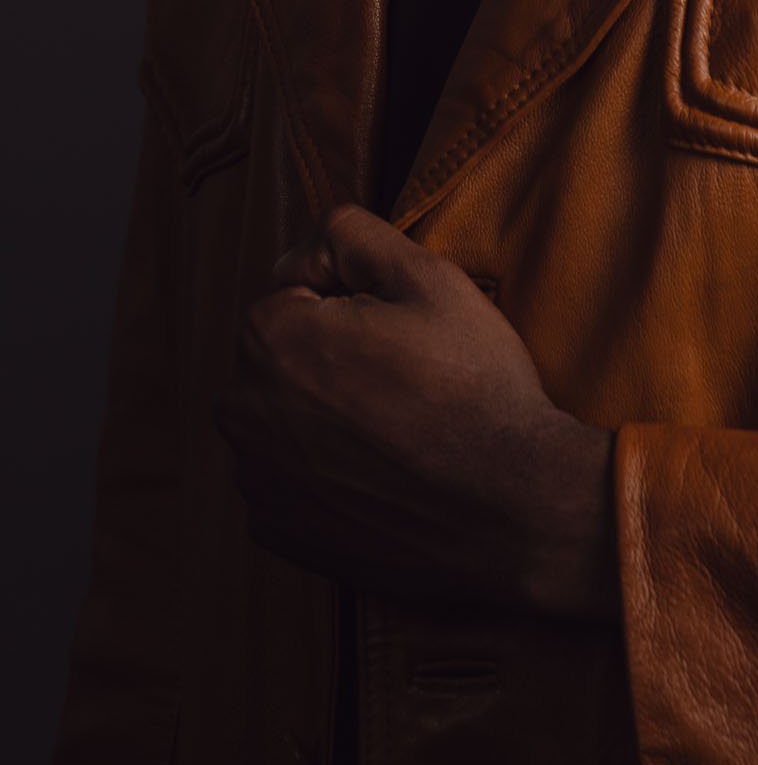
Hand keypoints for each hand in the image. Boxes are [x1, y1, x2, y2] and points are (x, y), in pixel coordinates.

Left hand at [211, 204, 618, 620]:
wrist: (509, 507)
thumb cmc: (472, 387)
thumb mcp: (429, 278)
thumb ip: (355, 233)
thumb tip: (318, 235)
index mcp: (269, 339)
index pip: (295, 289)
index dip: (354, 297)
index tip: (402, 328)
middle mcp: (241, 412)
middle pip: (283, 354)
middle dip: (330, 352)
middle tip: (405, 375)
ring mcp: (256, 480)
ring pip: (284, 415)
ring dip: (324, 412)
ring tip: (398, 425)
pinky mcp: (278, 531)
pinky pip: (290, 476)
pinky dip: (325, 469)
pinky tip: (382, 470)